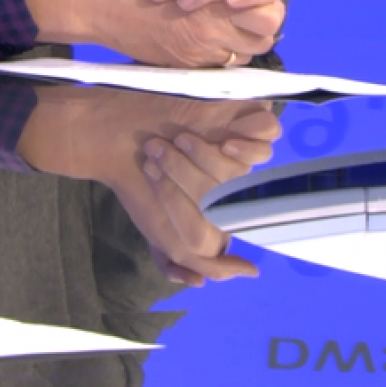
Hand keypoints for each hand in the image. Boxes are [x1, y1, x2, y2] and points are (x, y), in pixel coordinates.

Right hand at [22, 87, 272, 285]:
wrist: (115, 134)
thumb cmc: (138, 186)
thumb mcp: (164, 237)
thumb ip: (204, 263)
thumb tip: (251, 271)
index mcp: (219, 206)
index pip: (231, 222)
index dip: (192, 212)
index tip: (158, 189)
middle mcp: (233, 176)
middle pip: (237, 191)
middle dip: (189, 177)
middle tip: (158, 156)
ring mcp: (240, 144)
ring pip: (251, 166)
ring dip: (211, 157)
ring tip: (181, 142)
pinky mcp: (244, 114)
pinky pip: (270, 133)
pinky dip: (252, 143)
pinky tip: (226, 144)